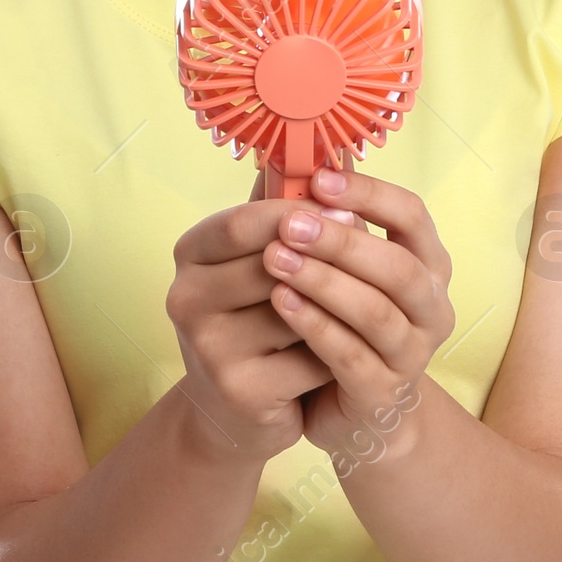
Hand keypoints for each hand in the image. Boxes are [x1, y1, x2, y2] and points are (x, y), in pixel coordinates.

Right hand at [167, 174, 338, 466]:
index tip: (346, 208)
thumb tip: (326, 151)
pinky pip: (310, 359)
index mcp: (190, 253)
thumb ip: (283, 209)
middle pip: (273, 265)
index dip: (298, 214)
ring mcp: (207, 348)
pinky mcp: (238, 391)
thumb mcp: (258, 260)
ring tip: (361, 306)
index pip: (243, 222)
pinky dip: (335, 353)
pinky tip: (344, 353)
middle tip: (375, 254)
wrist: (238, 410)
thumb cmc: (256, 317)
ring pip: (297, 312)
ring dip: (338, 309)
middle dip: (329, 260)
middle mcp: (186, 297)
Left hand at [260, 165, 454, 470]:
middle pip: (398, 266)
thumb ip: (322, 220)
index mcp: (429, 264)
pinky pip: (351, 357)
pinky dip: (315, 325)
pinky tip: (280, 302)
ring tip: (276, 260)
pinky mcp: (383, 393)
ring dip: (324, 281)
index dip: (369, 193)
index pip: (413, 215)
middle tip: (290, 222)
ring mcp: (413, 354)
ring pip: (376, 312)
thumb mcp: (340, 267)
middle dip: (341, 241)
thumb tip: (285, 158)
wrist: (353, 411)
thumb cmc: (343, 322)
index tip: (319, 179)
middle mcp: (432, 307)